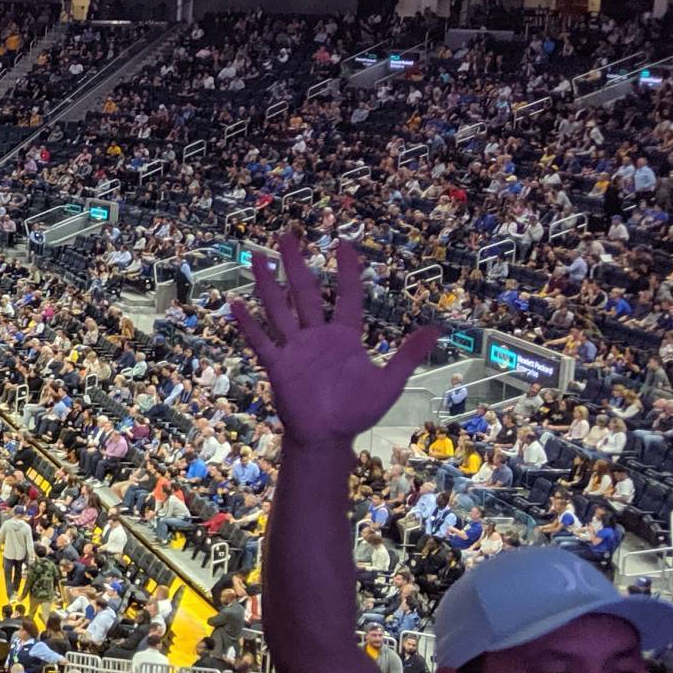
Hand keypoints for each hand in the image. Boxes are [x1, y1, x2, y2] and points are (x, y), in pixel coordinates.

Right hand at [228, 234, 438, 445]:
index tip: (343, 244)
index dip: (347, 271)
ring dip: (268, 284)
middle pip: (304, 292)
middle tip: (287, 236)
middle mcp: (316, 335)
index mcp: (343, 336)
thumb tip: (437, 329)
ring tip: (257, 258)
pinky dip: (248, 324)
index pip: (346, 295)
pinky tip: (235, 305)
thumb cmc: (357, 411)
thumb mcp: (389, 382)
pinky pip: (261, 341)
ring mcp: (295, 348)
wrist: (328, 437)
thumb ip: (408, 354)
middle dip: (295, 263)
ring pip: (279, 309)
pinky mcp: (278, 365)